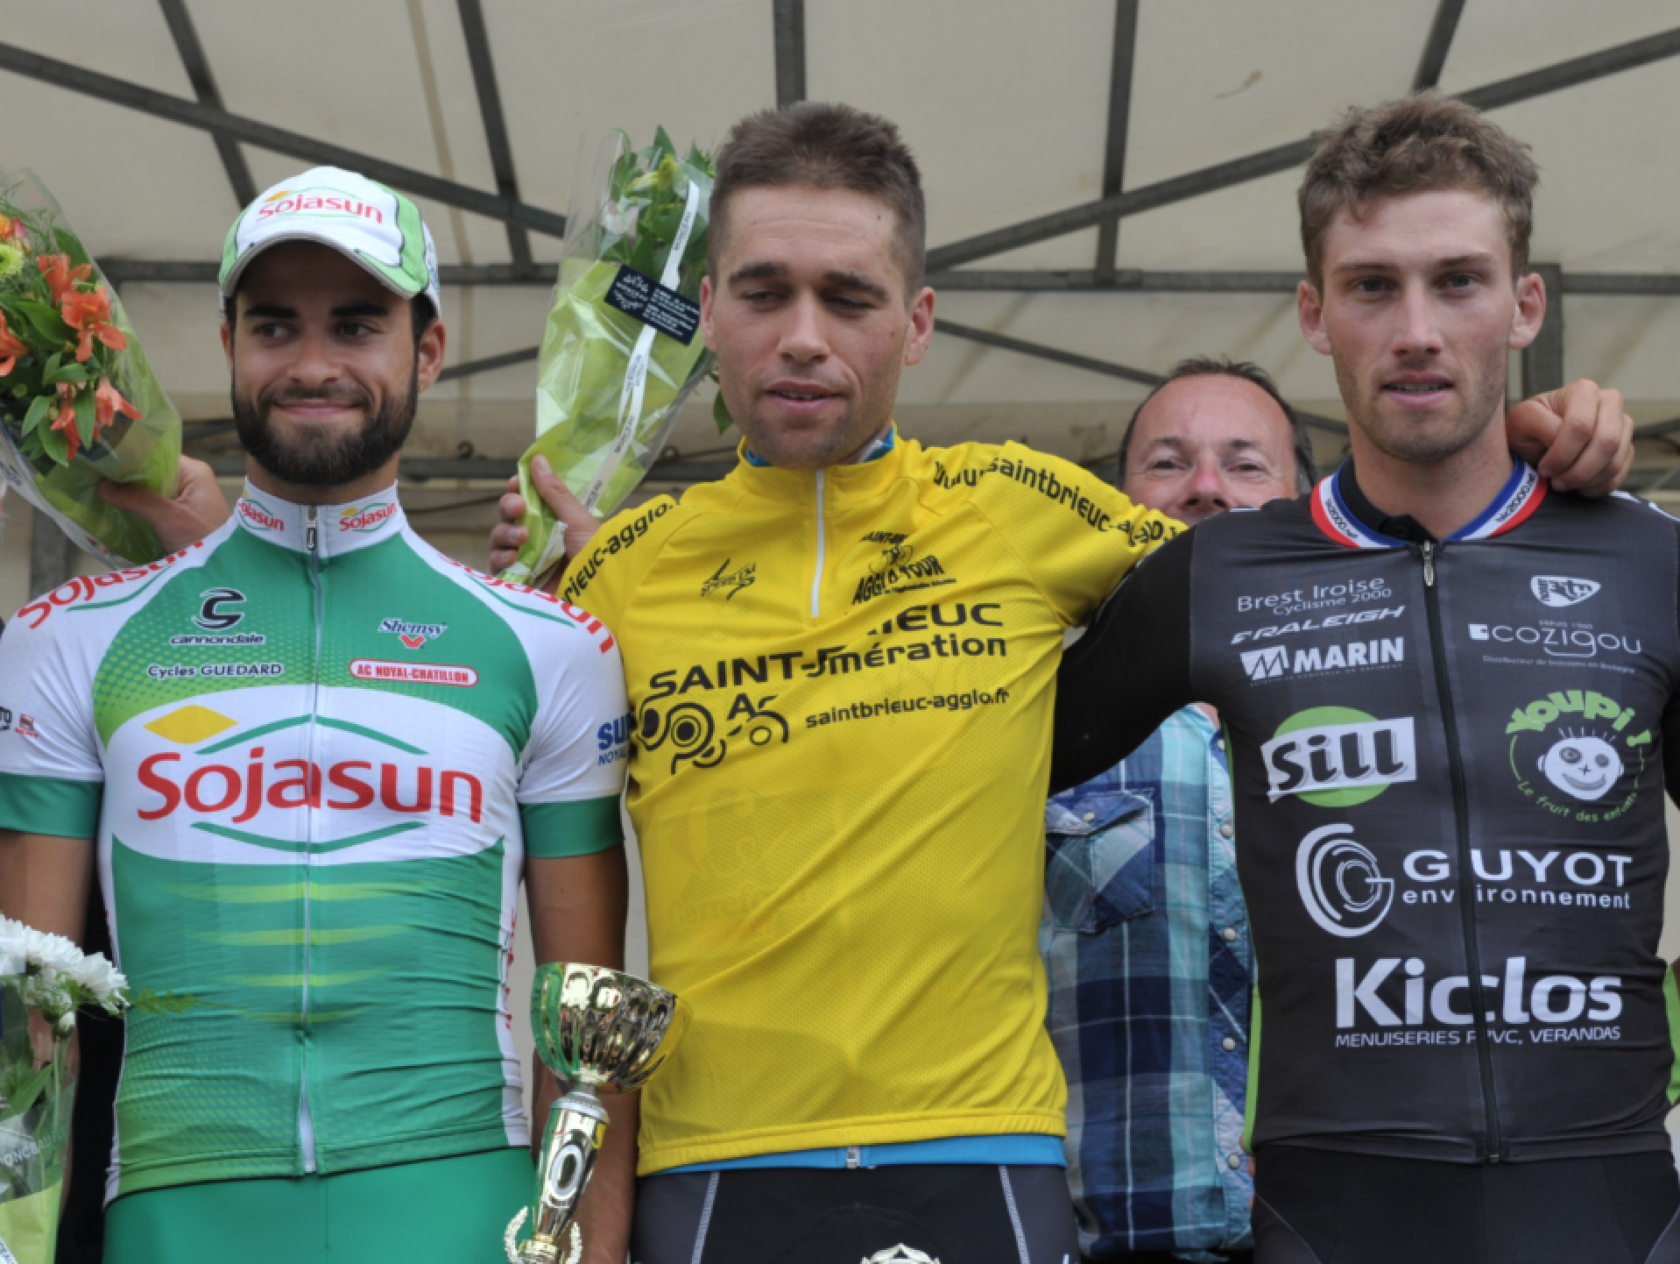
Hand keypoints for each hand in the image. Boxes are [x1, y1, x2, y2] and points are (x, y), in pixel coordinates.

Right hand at [98, 455, 230, 550]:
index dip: (128, 457)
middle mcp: (188, 481)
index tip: (101, 461)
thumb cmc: (204, 540)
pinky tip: (113, 512)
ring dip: (127, 496)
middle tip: (92, 480)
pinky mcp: (178, 516)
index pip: (154, 454)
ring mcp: (183, 499)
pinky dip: (136, 510)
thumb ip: (138, 499)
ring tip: (96, 494)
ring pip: (148, 491)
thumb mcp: (170, 518)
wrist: (225, 571)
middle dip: (123, 479)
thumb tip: (102, 486)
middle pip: (148, 473)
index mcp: (193, 472)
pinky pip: (152, 507)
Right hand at [489, 455, 599, 585]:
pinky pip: (498, 566)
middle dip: (508, 507)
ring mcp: (527, 559)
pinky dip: (500, 558)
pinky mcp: (520, 581)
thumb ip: (554, 491)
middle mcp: (538, 537)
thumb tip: (537, 458)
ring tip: (521, 538)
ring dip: (504, 533)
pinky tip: (512, 557)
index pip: (527, 499)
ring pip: (499, 539)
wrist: (599, 592)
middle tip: (518, 509)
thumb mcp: (577, 519)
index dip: (518, 489)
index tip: (518, 482)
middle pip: (508, 516)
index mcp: (554, 520)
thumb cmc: (595, 554)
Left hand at [1505, 379, 1632, 496]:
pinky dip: (1598, 487)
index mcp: (1583, 391)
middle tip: (1557, 482)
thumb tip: (1560, 439)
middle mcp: (1609, 402)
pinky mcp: (1626, 447)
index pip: (1581, 426)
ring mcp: (1622, 425)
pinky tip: (1578, 487)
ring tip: (1564, 483)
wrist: (1536, 439)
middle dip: (1579, 471)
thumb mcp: (1523, 421)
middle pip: (1607, 442)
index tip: (1544, 469)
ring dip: (1587, 481)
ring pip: (1615, 460)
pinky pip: (1620, 473)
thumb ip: (1541, 425)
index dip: (1561, 454)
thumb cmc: (1528, 428)